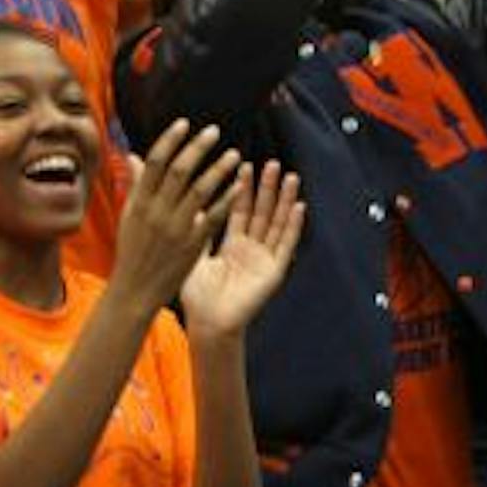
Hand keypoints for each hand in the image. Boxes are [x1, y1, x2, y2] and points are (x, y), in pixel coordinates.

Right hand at [110, 120, 245, 313]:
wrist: (136, 288)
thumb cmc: (132, 250)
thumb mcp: (129, 215)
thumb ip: (135, 185)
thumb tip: (132, 155)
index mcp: (139, 201)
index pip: (155, 162)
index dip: (170, 140)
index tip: (184, 124)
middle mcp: (156, 211)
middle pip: (179, 170)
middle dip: (197, 148)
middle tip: (213, 131)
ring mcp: (175, 228)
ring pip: (200, 190)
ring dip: (219, 169)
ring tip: (234, 154)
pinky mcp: (192, 244)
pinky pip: (213, 217)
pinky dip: (227, 199)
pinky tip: (240, 186)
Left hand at [179, 161, 303, 339]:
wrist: (207, 323)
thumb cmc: (197, 296)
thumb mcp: (193, 254)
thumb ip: (195, 229)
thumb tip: (187, 203)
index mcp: (231, 245)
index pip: (238, 210)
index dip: (242, 188)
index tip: (243, 163)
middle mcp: (250, 249)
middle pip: (261, 212)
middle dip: (266, 188)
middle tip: (271, 163)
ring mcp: (264, 259)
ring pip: (276, 223)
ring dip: (284, 200)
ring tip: (289, 176)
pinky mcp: (274, 271)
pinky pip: (285, 245)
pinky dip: (293, 226)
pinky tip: (299, 206)